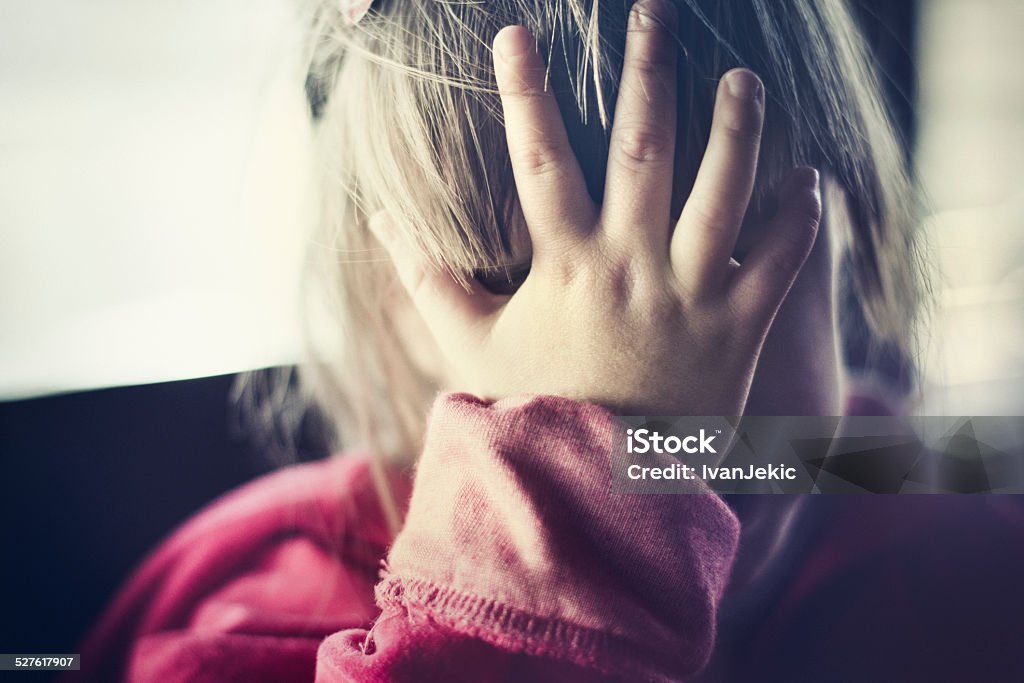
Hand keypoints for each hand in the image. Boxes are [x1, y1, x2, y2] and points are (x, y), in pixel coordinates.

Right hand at [371, 0, 820, 415]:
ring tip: (743, 77)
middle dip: (648, 73)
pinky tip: (809, 177)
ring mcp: (692, 299)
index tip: (515, 32)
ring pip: (725, 196)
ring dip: (738, 130)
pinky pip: (780, 264)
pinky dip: (800, 219)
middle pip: (644, 152)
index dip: (525, 92)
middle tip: (654, 9)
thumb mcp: (471, 347)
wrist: (602, 490)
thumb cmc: (535, 409)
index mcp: (567, 268)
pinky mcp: (739, 332)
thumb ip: (427, 280)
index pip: (539, 161)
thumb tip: (381, 219)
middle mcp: (633, 270)